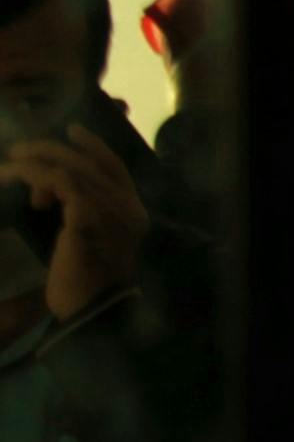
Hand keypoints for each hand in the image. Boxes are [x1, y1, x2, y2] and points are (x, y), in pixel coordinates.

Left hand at [5, 127, 149, 323]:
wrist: (89, 310)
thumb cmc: (85, 283)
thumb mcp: (89, 243)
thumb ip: (84, 217)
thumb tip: (52, 194)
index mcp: (133, 212)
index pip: (116, 167)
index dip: (94, 146)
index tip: (71, 131)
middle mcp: (127, 206)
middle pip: (90, 162)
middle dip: (52, 150)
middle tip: (20, 151)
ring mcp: (109, 209)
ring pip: (71, 167)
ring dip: (36, 161)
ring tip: (11, 166)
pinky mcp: (85, 214)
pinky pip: (58, 180)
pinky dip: (34, 175)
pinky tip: (15, 178)